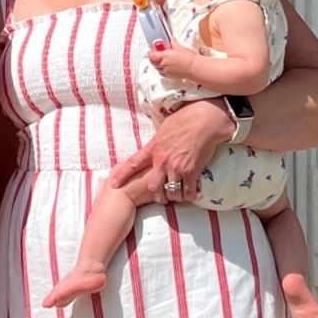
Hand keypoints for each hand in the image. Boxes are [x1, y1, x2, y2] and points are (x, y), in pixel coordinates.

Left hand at [108, 98, 233, 202]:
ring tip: (178, 196)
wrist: (204, 120)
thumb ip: (158, 141)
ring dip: (174, 197)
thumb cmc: (185, 119)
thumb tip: (155, 144)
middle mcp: (162, 160)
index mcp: (153, 148)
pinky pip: (188, 191)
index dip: (122, 175)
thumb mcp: (164, 128)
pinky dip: (189, 195)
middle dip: (157, 196)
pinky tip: (191, 194)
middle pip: (153, 187)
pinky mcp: (192, 171)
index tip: (113, 184)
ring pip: (171, 192)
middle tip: (162, 198)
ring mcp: (176, 167)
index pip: (133, 163)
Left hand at [150, 40, 198, 81]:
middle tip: (155, 55)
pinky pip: (161, 73)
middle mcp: (163, 65)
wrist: (193, 68)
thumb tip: (169, 40)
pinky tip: (165, 67)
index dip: (150, 53)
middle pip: (153, 63)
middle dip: (153, 59)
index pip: (151, 56)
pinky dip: (161, 70)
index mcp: (164, 56)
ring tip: (160, 60)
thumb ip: (172, 43)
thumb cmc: (187, 56)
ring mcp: (166, 72)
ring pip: (157, 68)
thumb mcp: (179, 47)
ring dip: (157, 64)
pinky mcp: (169, 77)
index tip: (151, 51)